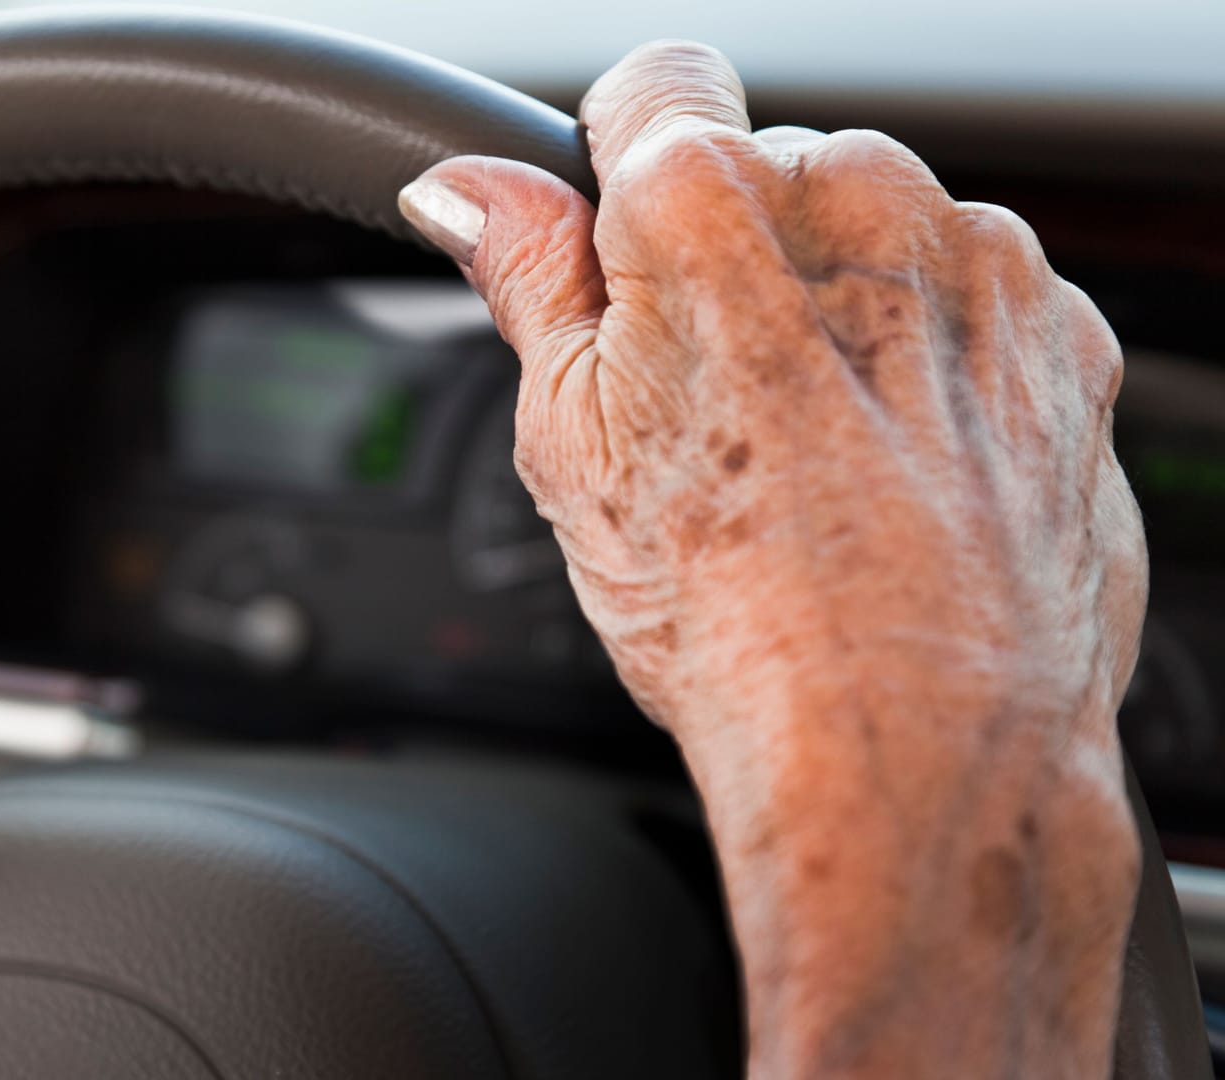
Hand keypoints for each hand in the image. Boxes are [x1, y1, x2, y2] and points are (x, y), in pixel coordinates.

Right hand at [401, 42, 1144, 1077]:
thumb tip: (467, 190)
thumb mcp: (565, 442)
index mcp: (712, 205)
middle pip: (774, 169)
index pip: (655, 82)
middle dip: (736, 255)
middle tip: (708, 401)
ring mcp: (982, 268)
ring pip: (882, 237)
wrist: (914, 749)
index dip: (621, 163)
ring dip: (843, 306)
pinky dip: (937, 362)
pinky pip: (977, 306)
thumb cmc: (734, 614)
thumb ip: (525, 277)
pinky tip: (893, 472)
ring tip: (809, 455)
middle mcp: (864, 201)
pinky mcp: (1065, 339)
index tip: (624, 241)